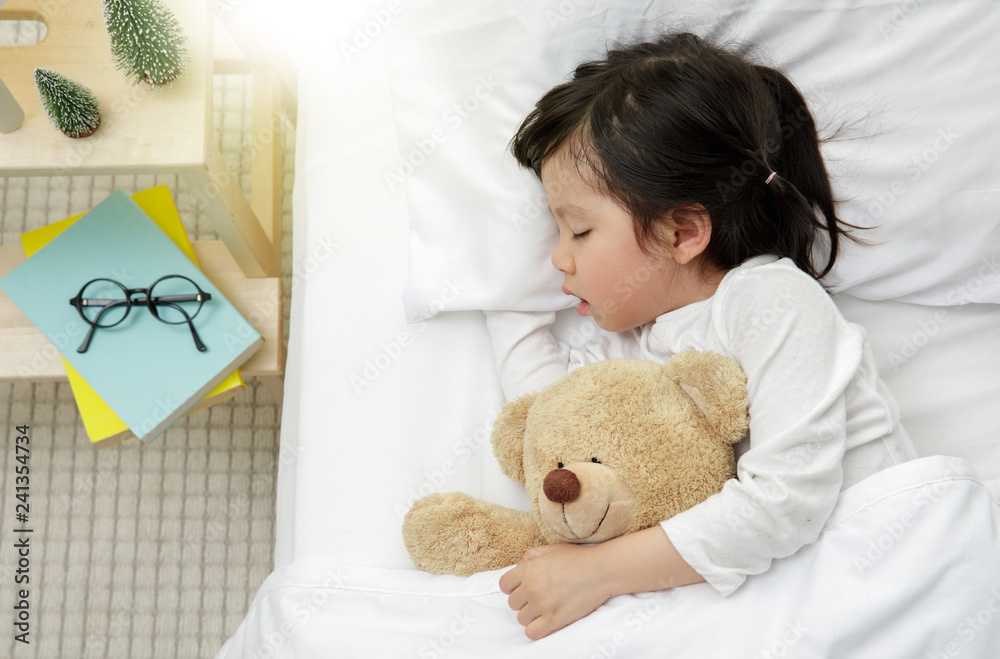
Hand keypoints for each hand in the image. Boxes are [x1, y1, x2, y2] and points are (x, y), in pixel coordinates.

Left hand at [498, 543, 612, 639]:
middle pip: (512, 603)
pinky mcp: (554, 620)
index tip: (524, 589)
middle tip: (540, 597)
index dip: (513, 588)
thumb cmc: (578, 558)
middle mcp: (531, 587)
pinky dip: (536, 630)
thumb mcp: (551, 549)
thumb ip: (530, 556)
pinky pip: (532, 632)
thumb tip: (518, 568)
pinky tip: (546, 622)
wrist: (601, 570)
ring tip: (546, 608)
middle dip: (524, 601)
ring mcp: (542, 605)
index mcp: (528, 570)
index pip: (504, 585)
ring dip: (531, 615)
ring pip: (521, 619)